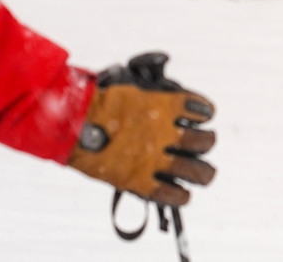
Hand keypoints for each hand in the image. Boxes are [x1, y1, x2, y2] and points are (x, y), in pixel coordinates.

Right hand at [67, 53, 215, 205]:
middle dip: (207, 143)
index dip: (205, 112)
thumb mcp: (132, 86)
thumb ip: (150, 92)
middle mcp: (166, 133)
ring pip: (194, 170)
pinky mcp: (139, 180)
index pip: (201, 109)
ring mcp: (154, 158)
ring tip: (206, 174)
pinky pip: (169, 194)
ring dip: (203, 172)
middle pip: (203, 143)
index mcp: (166, 106)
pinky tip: (183, 195)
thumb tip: (160, 87)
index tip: (204, 114)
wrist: (74, 120)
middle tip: (206, 143)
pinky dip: (180, 196)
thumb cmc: (98, 99)